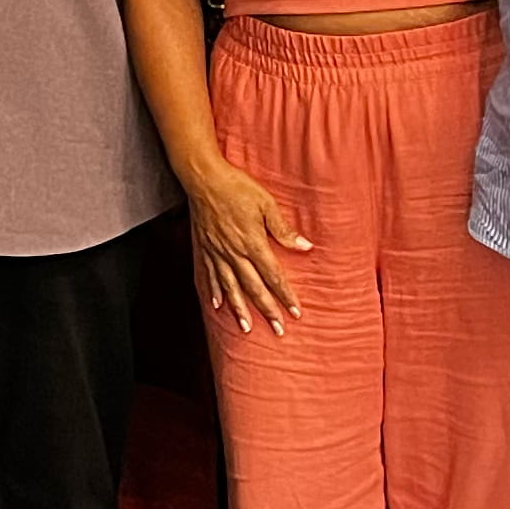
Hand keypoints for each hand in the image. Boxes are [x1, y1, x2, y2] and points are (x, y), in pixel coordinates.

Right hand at [183, 155, 312, 335]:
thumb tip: (305, 247)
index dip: (285, 295)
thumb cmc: (237, 187)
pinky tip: (217, 305)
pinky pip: (209, 275)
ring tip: (246, 328)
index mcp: (252, 243)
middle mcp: (234, 253)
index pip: (273, 275)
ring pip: (230, 287)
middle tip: (278, 330)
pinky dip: (213, 291)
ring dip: (239, 309)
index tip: (295, 312)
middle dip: (267, 310)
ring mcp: (217, 252)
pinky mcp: (204, 248)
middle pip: (253, 287)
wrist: (204, 178)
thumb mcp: (266, 203)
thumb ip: (283, 229)